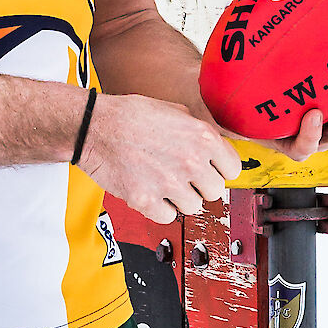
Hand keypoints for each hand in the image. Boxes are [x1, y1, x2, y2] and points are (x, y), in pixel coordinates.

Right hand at [79, 93, 242, 223]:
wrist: (94, 126)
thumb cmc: (131, 116)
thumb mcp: (176, 111)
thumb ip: (201, 131)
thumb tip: (219, 147)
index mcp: (202, 136)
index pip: (233, 169)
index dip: (220, 170)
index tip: (209, 171)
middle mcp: (191, 160)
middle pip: (215, 191)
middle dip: (200, 186)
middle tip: (182, 177)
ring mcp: (169, 183)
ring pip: (193, 207)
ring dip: (180, 198)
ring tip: (162, 182)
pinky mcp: (147, 200)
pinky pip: (168, 217)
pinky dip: (160, 209)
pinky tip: (151, 191)